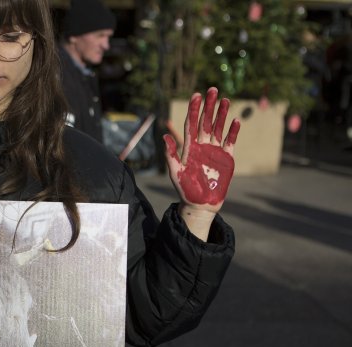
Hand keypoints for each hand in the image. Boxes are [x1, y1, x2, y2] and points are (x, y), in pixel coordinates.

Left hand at [163, 87, 239, 239]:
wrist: (201, 203)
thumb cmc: (185, 189)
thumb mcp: (175, 171)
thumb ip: (170, 154)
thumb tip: (164, 136)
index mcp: (189, 147)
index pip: (191, 124)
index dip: (194, 110)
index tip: (196, 95)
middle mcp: (202, 146)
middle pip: (206, 122)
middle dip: (209, 106)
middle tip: (213, 89)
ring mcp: (215, 150)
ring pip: (218, 128)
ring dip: (222, 114)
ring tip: (225, 99)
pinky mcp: (226, 157)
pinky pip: (230, 141)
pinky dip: (233, 131)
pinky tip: (235, 120)